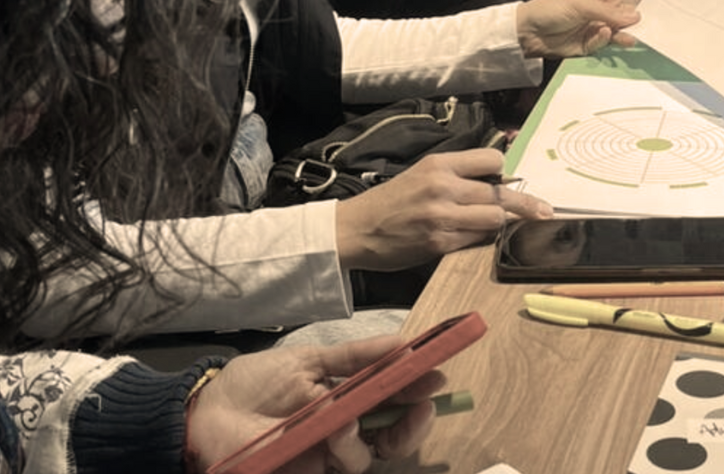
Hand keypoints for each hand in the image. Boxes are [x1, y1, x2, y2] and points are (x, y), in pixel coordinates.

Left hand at [188, 335, 445, 472]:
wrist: (205, 412)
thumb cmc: (256, 383)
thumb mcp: (310, 359)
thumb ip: (357, 356)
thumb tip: (403, 341)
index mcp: (344, 401)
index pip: (390, 401)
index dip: (416, 391)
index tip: (438, 374)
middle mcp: (340, 432)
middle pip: (389, 439)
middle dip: (412, 424)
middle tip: (424, 405)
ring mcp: (322, 458)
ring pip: (363, 457)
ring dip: (363, 434)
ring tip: (345, 417)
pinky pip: (338, 468)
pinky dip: (340, 449)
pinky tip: (330, 431)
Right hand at [334, 149, 552, 271]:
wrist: (355, 230)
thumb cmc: (391, 202)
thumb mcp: (422, 174)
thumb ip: (456, 175)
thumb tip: (497, 179)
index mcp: (439, 164)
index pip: (491, 159)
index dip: (504, 170)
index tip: (511, 180)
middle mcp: (442, 186)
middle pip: (500, 192)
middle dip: (523, 204)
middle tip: (545, 211)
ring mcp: (441, 216)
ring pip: (494, 217)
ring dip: (503, 223)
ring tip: (510, 226)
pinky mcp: (438, 244)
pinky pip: (477, 241)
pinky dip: (485, 240)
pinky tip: (486, 240)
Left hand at [517, 0, 651, 57]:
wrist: (529, 32)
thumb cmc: (552, 8)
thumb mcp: (581, 3)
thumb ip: (608, 11)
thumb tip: (636, 17)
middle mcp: (604, 11)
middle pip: (631, 13)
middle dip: (644, 16)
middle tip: (658, 21)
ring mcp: (598, 28)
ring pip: (621, 32)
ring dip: (627, 34)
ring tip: (634, 37)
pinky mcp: (591, 45)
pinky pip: (606, 45)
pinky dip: (605, 41)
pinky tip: (602, 36)